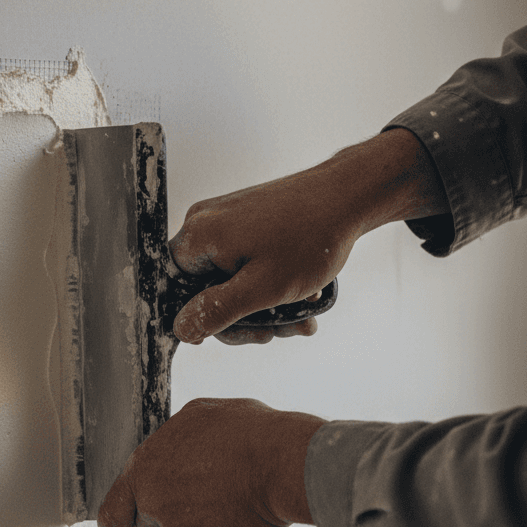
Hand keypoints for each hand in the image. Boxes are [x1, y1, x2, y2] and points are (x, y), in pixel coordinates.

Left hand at [96, 398, 325, 526]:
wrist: (284, 464)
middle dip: (172, 517)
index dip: (117, 524)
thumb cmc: (246, 433)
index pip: (112, 512)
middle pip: (152, 525)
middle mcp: (156, 505)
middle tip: (205, 492)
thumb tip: (173, 449)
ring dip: (204, 522)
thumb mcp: (199, 417)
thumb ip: (173, 442)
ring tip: (234, 492)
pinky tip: (246, 509)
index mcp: (145, 470)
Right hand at [169, 129, 450, 343]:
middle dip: (247, 316)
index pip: (177, 293)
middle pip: (206, 289)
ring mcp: (224, 220)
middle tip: (283, 328)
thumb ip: (216, 311)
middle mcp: (203, 224)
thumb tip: (180, 330)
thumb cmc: (310, 237)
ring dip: (265, 304)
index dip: (209, 320)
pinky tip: (301, 293)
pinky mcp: (244, 220)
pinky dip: (270, 283)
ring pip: (230, 280)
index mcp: (197, 237)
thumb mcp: (262, 288)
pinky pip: (245, 263)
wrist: (349, 195)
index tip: (248, 331)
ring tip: (303, 311)